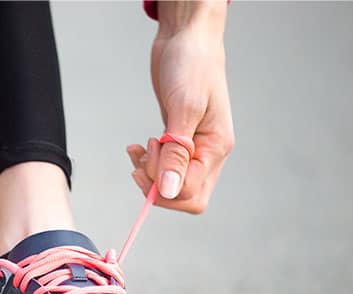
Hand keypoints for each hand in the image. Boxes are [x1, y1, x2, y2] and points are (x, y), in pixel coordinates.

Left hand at [127, 1, 233, 213]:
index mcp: (216, 148)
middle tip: (141, 157)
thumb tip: (168, 190)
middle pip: (183, 196)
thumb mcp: (183, 108)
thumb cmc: (192, 65)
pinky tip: (136, 147)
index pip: (191, 194)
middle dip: (156, 184)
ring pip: (170, 183)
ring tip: (138, 148)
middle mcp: (208, 153)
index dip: (164, 186)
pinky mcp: (177, 140)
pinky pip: (162, 166)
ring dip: (148, 173)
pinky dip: (145, 162)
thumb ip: (176, 152)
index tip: (148, 158)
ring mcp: (193, 148)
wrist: (187, 39)